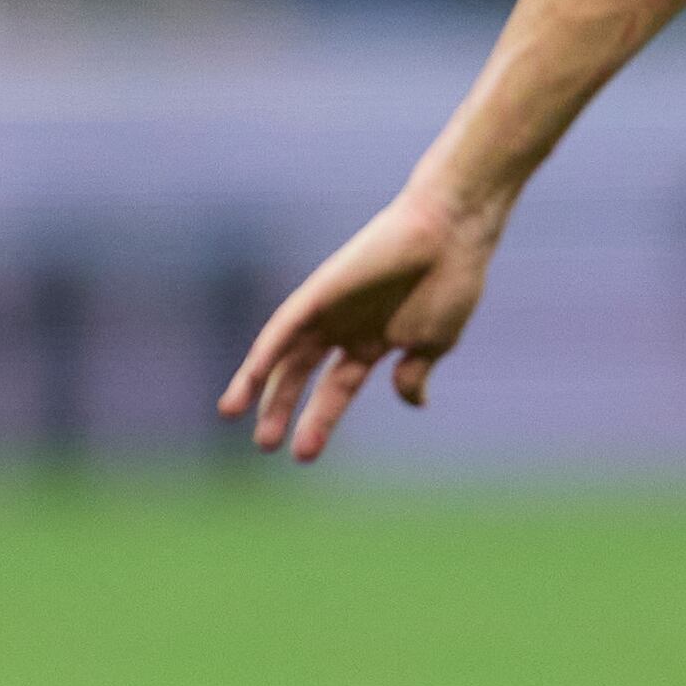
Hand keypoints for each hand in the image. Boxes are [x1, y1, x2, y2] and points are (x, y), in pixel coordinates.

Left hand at [220, 183, 499, 461]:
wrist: (454, 231)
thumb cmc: (450, 281)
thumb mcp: (434, 342)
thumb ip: (414, 373)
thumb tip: (412, 402)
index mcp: (373, 342)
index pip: (336, 388)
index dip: (318, 421)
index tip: (302, 453)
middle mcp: (345, 326)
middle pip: (301, 372)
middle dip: (281, 407)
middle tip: (264, 445)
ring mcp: (331, 307)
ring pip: (284, 350)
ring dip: (257, 382)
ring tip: (232, 413)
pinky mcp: (322, 289)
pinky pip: (287, 323)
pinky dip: (268, 349)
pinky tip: (252, 375)